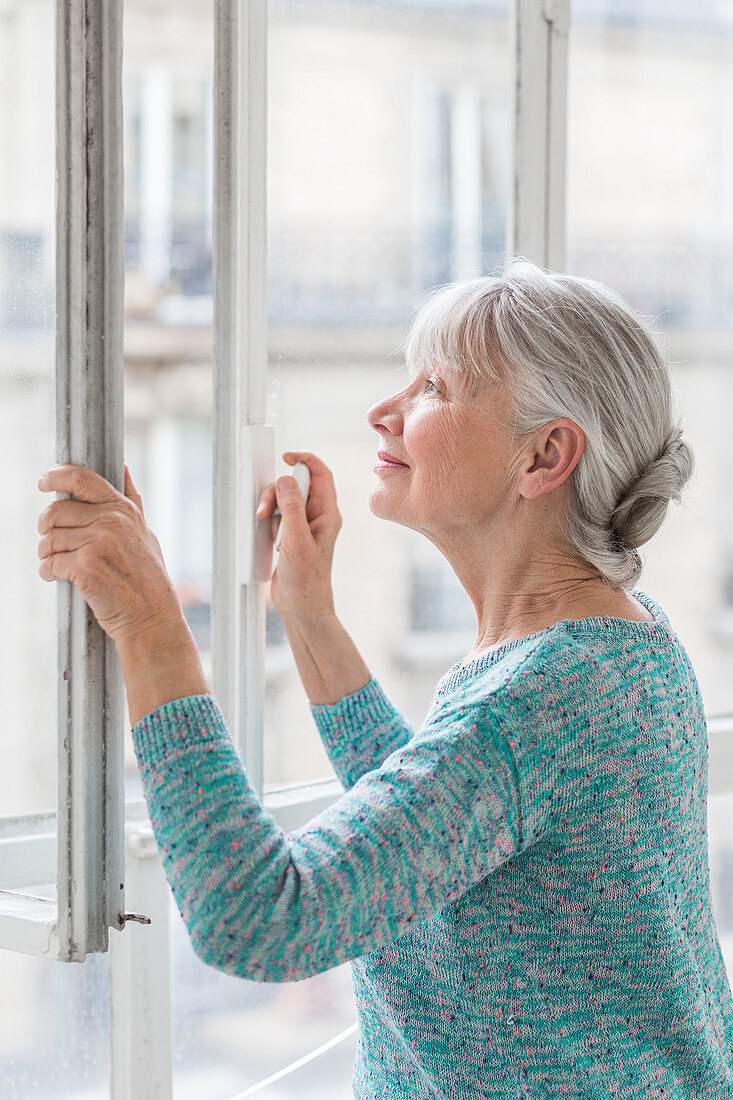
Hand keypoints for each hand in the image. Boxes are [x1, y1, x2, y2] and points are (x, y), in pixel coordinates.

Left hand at [37, 463, 181, 647]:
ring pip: (50, 539)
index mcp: (124, 509)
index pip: (82, 479)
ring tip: (54, 563)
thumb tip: (122, 468)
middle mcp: (112, 521)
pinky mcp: (85, 566)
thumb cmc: (147, 578)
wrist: (152, 617)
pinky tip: (55, 577)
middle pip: (57, 511)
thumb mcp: (145, 533)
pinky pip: (51, 562)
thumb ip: (132, 501)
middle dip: (45, 526)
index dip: (56, 475)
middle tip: (47, 539)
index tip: (44, 481)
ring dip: (45, 553)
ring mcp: (98, 543)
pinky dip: (47, 571)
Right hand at [256, 451, 341, 624]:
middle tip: (266, 508)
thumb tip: (286, 480)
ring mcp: (303, 526)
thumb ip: (291, 508)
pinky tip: (270, 538)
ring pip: (284, 500)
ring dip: (271, 508)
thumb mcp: (296, 540)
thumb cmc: (307, 579)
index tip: (286, 457)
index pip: (321, 475)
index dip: (305, 460)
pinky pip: (277, 516)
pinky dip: (270, 521)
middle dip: (278, 491)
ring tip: (266, 526)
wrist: (301, 606)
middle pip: (297, 485)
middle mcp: (317, 517)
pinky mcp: (290, 535)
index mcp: (328, 514)